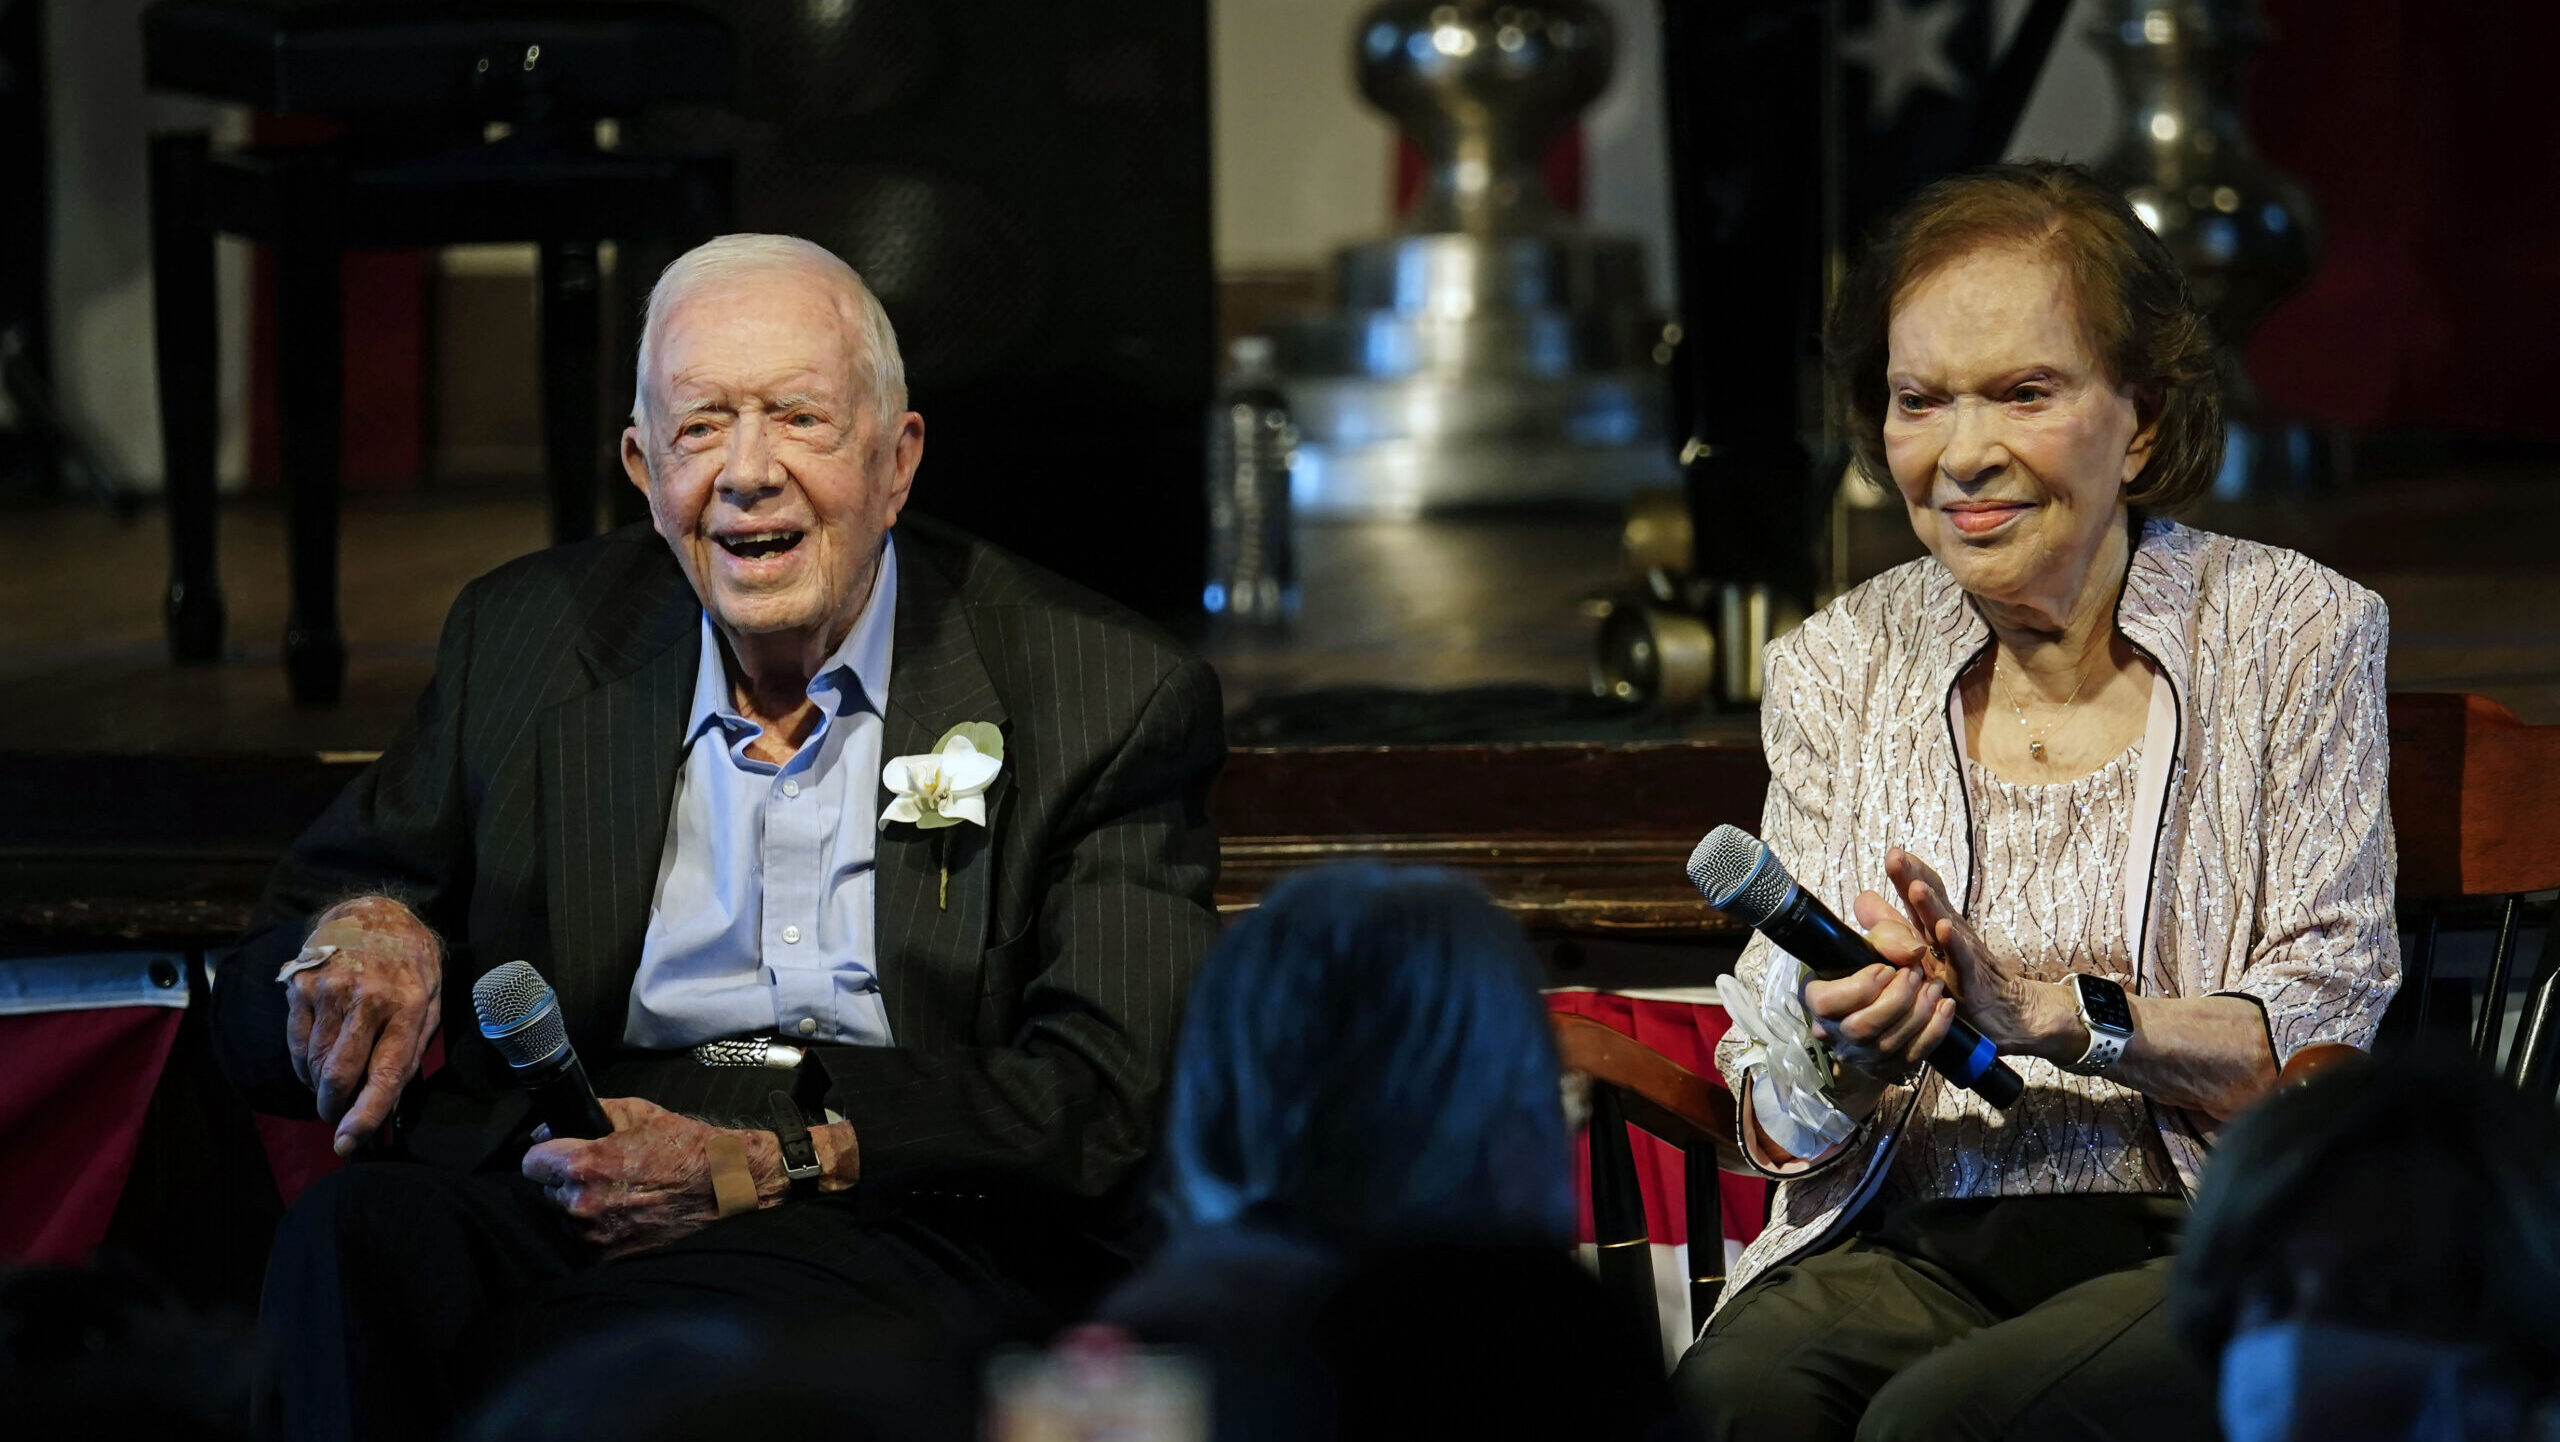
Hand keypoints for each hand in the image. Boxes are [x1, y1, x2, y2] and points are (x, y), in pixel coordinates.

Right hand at [288, 895, 441, 1155]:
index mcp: (409, 1006)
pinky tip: (316, 1062)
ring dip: (318, 1086)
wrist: (374, 912)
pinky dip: (303, 1064)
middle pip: (339, 1074)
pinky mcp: (301, 984)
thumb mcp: (430, 1002)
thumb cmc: (409, 966)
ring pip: (314, 1063)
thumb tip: (386, 1103)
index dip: (364, 1115)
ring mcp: (330, 990)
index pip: (385, 1074)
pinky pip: (296, 1043)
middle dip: (333, 1107)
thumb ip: (410, 1051)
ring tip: (331, 1083)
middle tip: (335, 1116)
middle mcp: (368, 998)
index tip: (347, 1143)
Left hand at [522, 1097, 782, 1256]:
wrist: (726, 1188)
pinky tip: (630, 1213)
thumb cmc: (687, 1149)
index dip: (547, 1154)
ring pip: (568, 1218)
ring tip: (622, 1193)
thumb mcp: (639, 1113)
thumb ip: (591, 1114)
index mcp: (584, 1166)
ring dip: (585, 1207)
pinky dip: (603, 1228)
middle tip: (603, 1172)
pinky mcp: (611, 1257)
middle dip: (568, 1181)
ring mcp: (596, 1236)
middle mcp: (583, 1205)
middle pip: (549, 1192)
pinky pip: (589, 1240)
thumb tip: (553, 1126)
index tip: (559, 1154)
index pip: (530, 1163)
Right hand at [1805, 941, 1952, 1088]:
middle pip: (1861, 1028)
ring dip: (1918, 1013)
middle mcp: (1831, 1033)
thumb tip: (1915, 953)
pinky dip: (1934, 1032)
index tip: (1886, 968)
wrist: (1884, 987)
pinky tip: (1945, 1006)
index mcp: (1814, 998)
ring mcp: (1856, 1055)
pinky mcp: (1884, 1067)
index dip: (1861, 987)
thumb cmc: (1873, 959)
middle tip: (1916, 974)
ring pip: (1887, 1045)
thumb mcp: (1877, 937)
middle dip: (1897, 999)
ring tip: (1934, 986)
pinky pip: (1910, 1058)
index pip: (1827, 1004)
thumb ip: (1892, 938)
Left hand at [1878, 847, 2064, 1051]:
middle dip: (1913, 877)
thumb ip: (1893, 924)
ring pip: (1945, 925)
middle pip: (1931, 900)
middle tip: (1895, 856)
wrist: (2007, 1011)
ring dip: (1931, 906)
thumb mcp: (1922, 950)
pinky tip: (1944, 930)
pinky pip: (1961, 959)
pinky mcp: (1971, 978)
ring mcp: (1962, 953)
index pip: (1923, 891)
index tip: (1893, 853)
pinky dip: (1953, 943)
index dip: (1908, 873)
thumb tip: (1861, 899)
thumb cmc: (1960, 977)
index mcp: (1935, 925)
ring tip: (1916, 888)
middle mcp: (1949, 932)